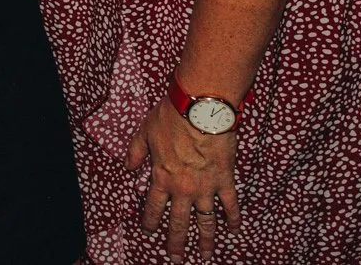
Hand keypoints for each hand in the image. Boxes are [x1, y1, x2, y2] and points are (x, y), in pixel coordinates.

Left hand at [128, 98, 239, 260]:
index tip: (150, 233)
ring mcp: (205, 187)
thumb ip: (135, 152)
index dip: (151, 221)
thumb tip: (127, 167)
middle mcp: (183, 188)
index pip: (154, 207)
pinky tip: (233, 230)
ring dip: (204, 240)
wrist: (199, 110)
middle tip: (175, 259)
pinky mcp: (225, 180)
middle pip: (178, 222)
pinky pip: (230, 204)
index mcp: (161, 177)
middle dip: (176, 243)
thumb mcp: (144, 132)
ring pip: (205, 221)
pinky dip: (233, 218)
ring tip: (204, 256)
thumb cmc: (170, 117)